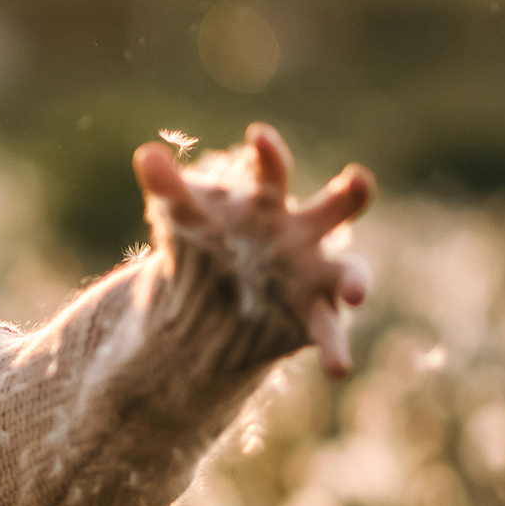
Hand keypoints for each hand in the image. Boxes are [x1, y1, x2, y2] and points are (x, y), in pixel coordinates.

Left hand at [133, 122, 373, 378]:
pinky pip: (332, 333)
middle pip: (335, 208)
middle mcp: (302, 233)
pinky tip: (340, 369)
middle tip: (359, 181)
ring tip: (354, 294)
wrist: (207, 304)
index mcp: (267, 202)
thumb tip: (145, 154)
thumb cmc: (204, 245)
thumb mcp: (182, 219)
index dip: (268, 154)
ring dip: (355, 280)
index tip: (257, 136)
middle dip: (350, 195)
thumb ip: (168, 189)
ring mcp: (315, 275)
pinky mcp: (316, 316)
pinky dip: (337, 351)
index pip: (271, 172)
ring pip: (348, 272)